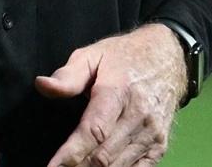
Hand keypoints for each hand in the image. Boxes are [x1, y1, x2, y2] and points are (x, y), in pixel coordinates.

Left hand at [38, 23, 186, 166]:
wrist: (170, 58)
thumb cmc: (124, 57)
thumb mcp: (94, 55)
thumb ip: (68, 75)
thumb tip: (42, 85)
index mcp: (118, 91)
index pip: (94, 131)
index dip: (70, 154)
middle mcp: (139, 116)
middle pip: (103, 156)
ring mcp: (152, 133)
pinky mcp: (160, 145)